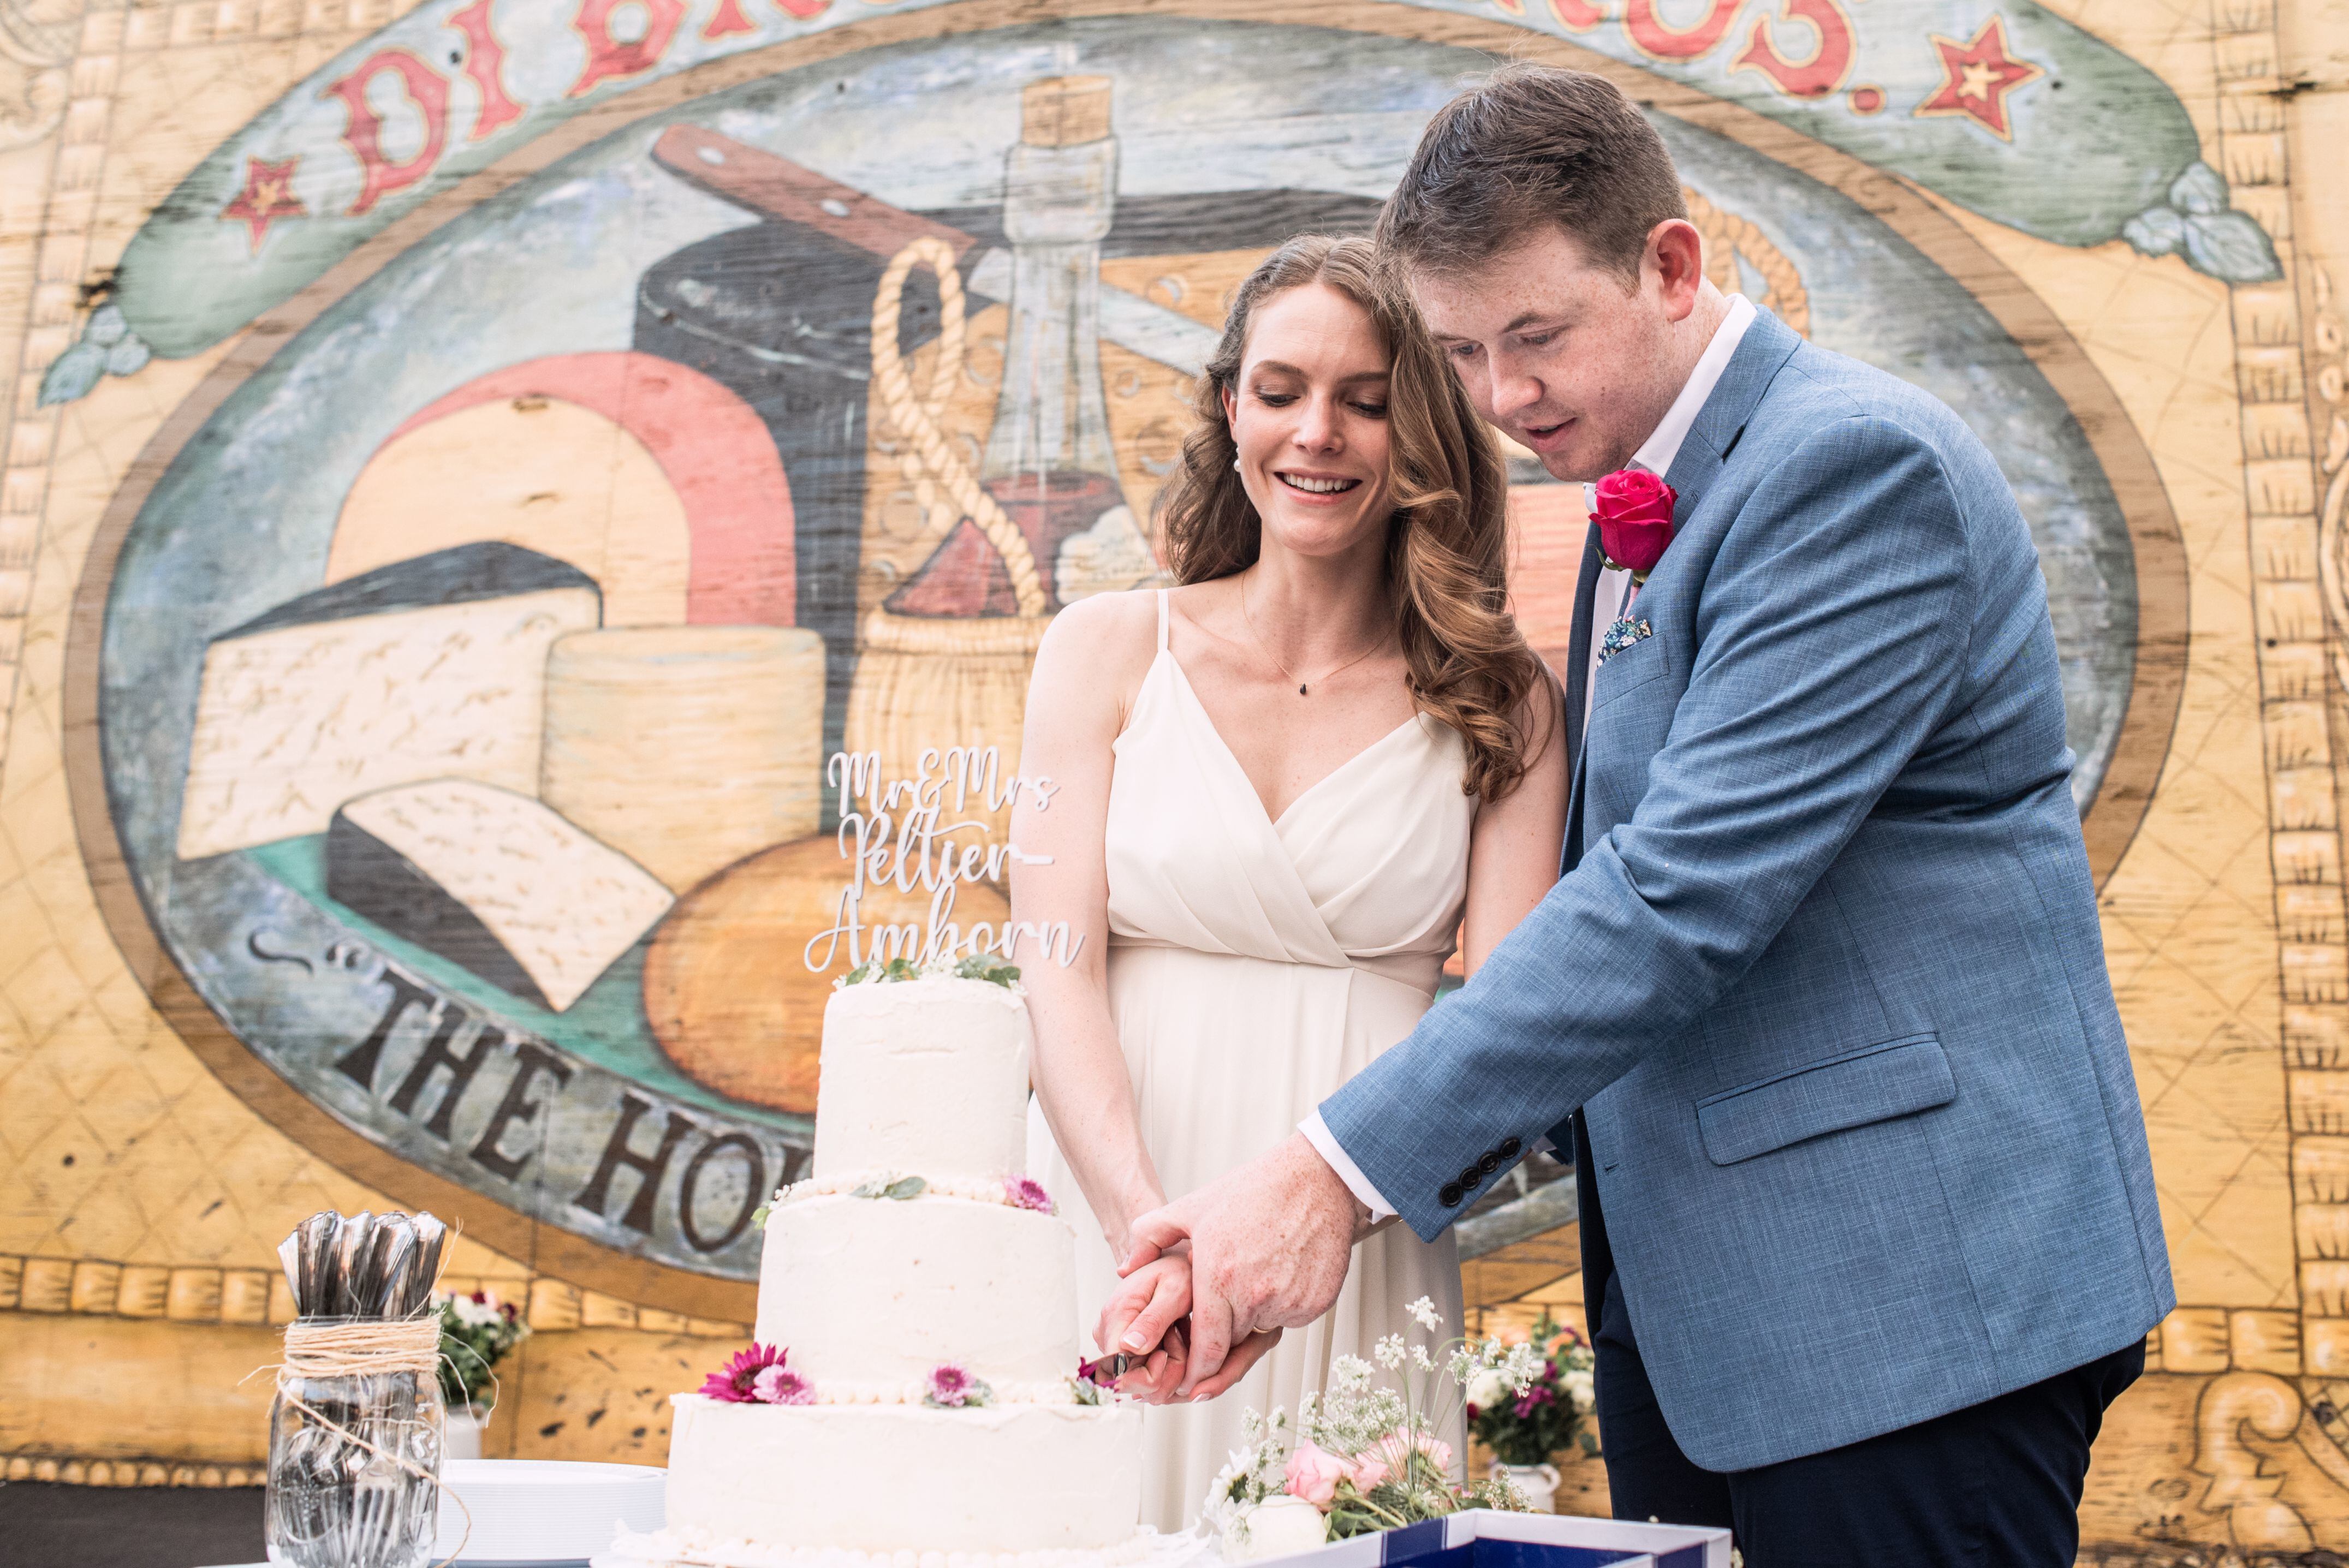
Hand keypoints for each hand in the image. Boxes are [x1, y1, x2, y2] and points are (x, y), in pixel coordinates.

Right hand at [1096, 1255, 1190, 1403]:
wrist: (1173, 1266)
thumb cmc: (1177, 1273)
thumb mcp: (1174, 1290)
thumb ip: (1154, 1319)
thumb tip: (1129, 1347)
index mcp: (1116, 1315)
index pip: (1119, 1371)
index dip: (1149, 1376)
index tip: (1169, 1355)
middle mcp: (1106, 1332)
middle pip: (1131, 1382)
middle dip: (1165, 1373)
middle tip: (1180, 1338)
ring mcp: (1111, 1342)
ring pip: (1139, 1383)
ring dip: (1168, 1369)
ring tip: (1178, 1335)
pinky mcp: (1119, 1348)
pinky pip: (1141, 1375)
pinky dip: (1165, 1366)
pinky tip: (1173, 1341)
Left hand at [1121, 1133, 1359, 1397]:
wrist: (1315, 1180)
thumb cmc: (1253, 1191)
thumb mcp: (1191, 1207)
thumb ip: (1149, 1237)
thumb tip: (1124, 1268)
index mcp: (1218, 1277)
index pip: (1206, 1348)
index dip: (1197, 1370)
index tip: (1190, 1381)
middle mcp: (1254, 1296)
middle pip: (1233, 1343)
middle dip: (1223, 1336)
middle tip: (1223, 1313)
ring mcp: (1289, 1301)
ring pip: (1262, 1330)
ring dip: (1253, 1318)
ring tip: (1254, 1277)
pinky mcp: (1316, 1302)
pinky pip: (1291, 1319)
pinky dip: (1282, 1307)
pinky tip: (1278, 1274)